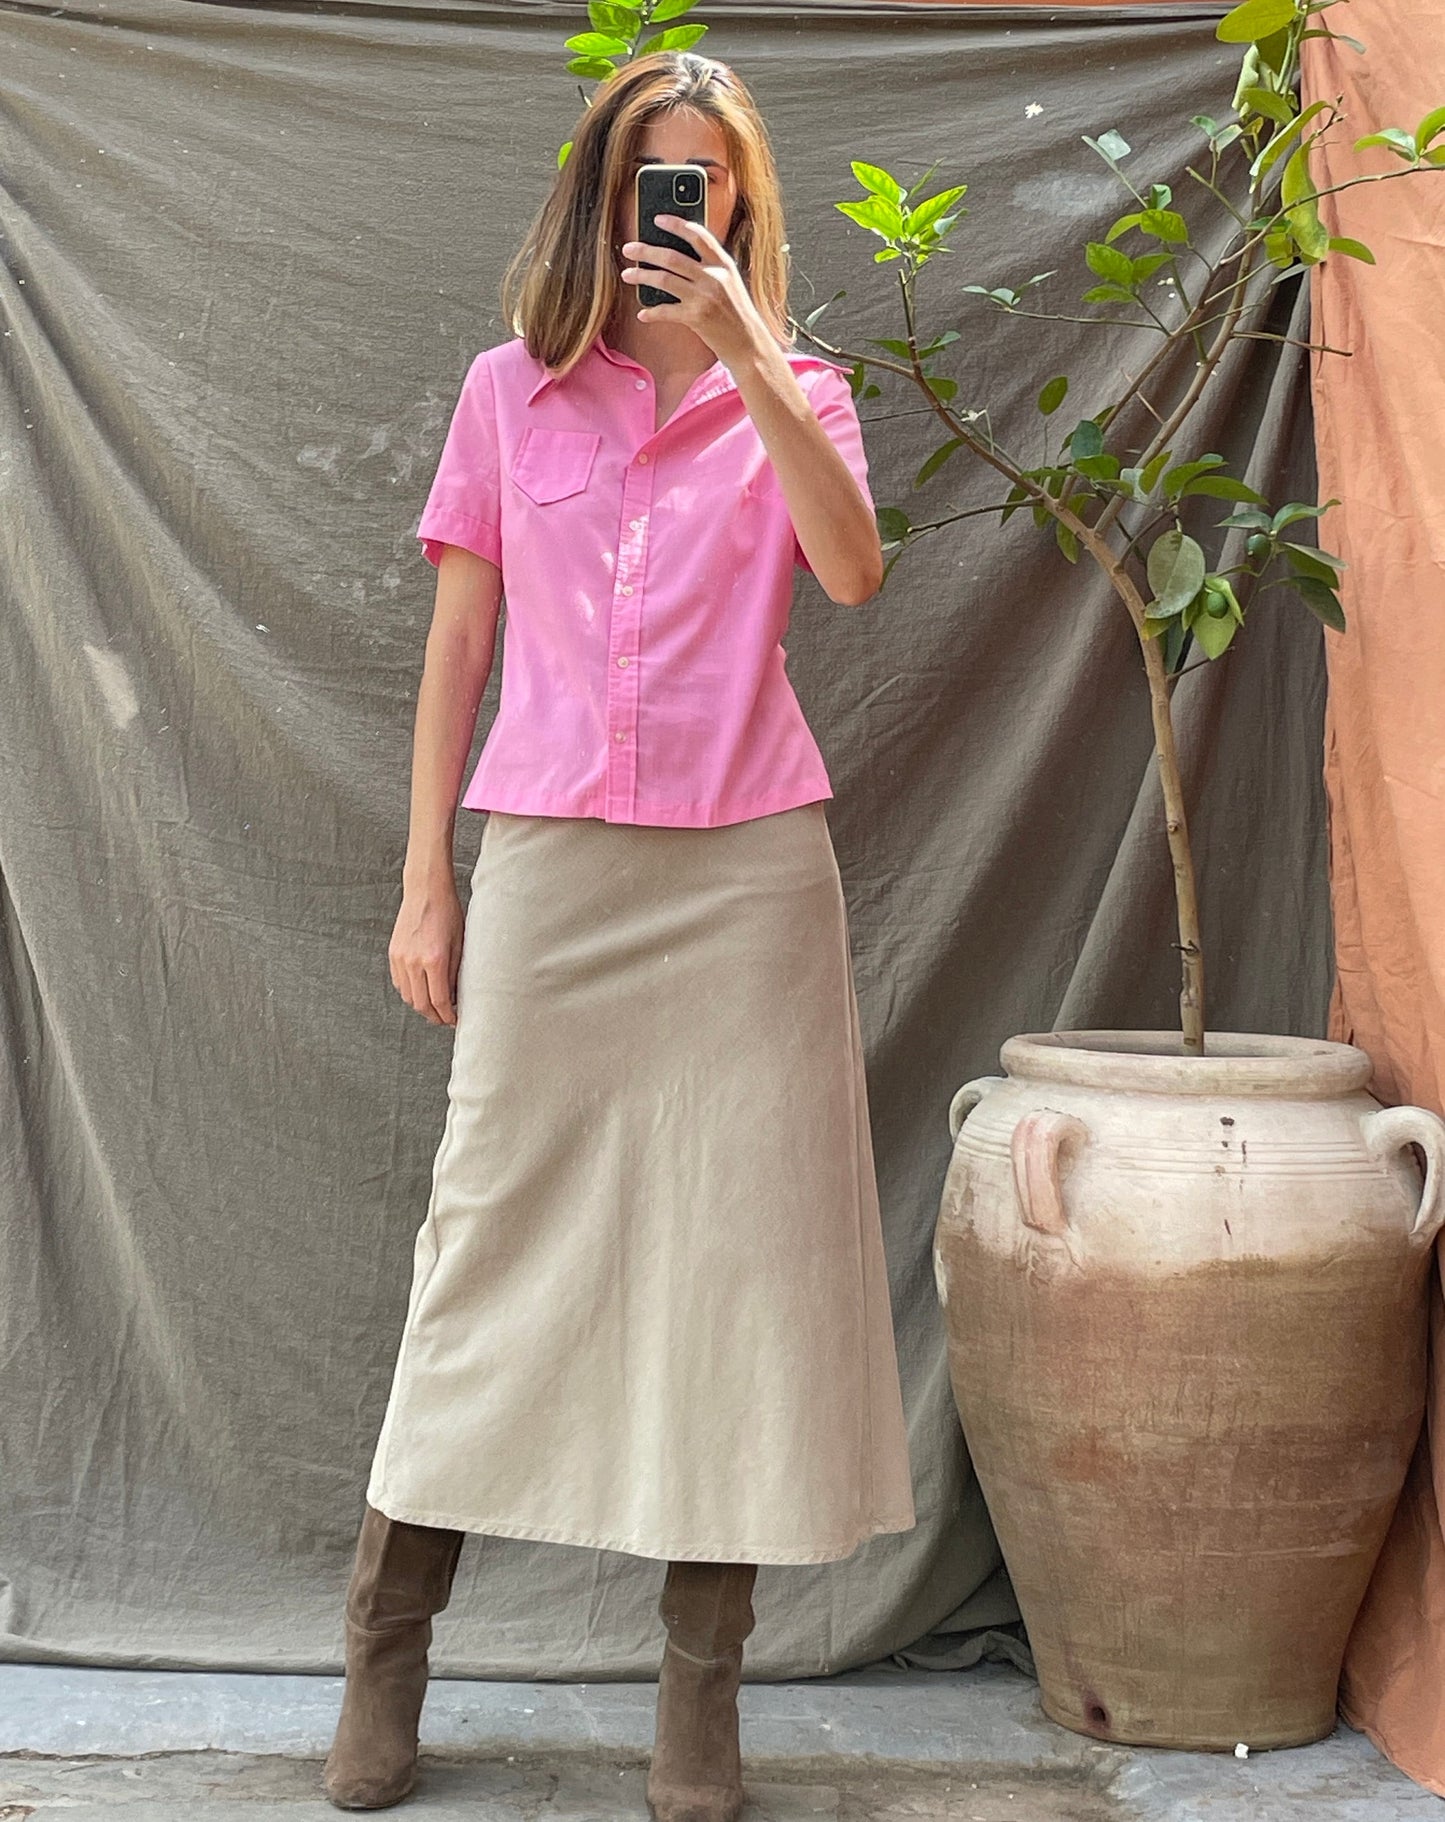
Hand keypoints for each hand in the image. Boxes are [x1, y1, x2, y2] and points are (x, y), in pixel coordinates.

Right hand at [389, 879, 464, 1025]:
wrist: (426, 890)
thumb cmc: (448, 913)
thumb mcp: (460, 943)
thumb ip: (456, 972)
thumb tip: (455, 997)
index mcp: (434, 960)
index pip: (439, 1001)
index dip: (447, 1016)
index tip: (454, 1020)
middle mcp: (414, 962)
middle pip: (421, 1004)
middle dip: (434, 1016)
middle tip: (445, 1018)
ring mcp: (400, 958)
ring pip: (408, 996)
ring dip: (421, 1005)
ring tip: (434, 1006)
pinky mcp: (393, 953)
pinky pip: (399, 983)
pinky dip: (410, 991)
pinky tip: (421, 989)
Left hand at [619, 215, 767, 366]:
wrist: (749, 345)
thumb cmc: (737, 315)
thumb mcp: (730, 283)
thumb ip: (710, 268)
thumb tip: (679, 257)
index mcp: (724, 265)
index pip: (698, 235)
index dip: (676, 224)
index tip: (657, 219)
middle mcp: (714, 277)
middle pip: (672, 257)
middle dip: (646, 250)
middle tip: (629, 248)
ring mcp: (704, 297)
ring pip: (664, 279)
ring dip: (642, 276)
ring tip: (628, 275)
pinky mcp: (696, 318)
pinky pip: (666, 311)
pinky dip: (651, 312)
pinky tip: (643, 313)